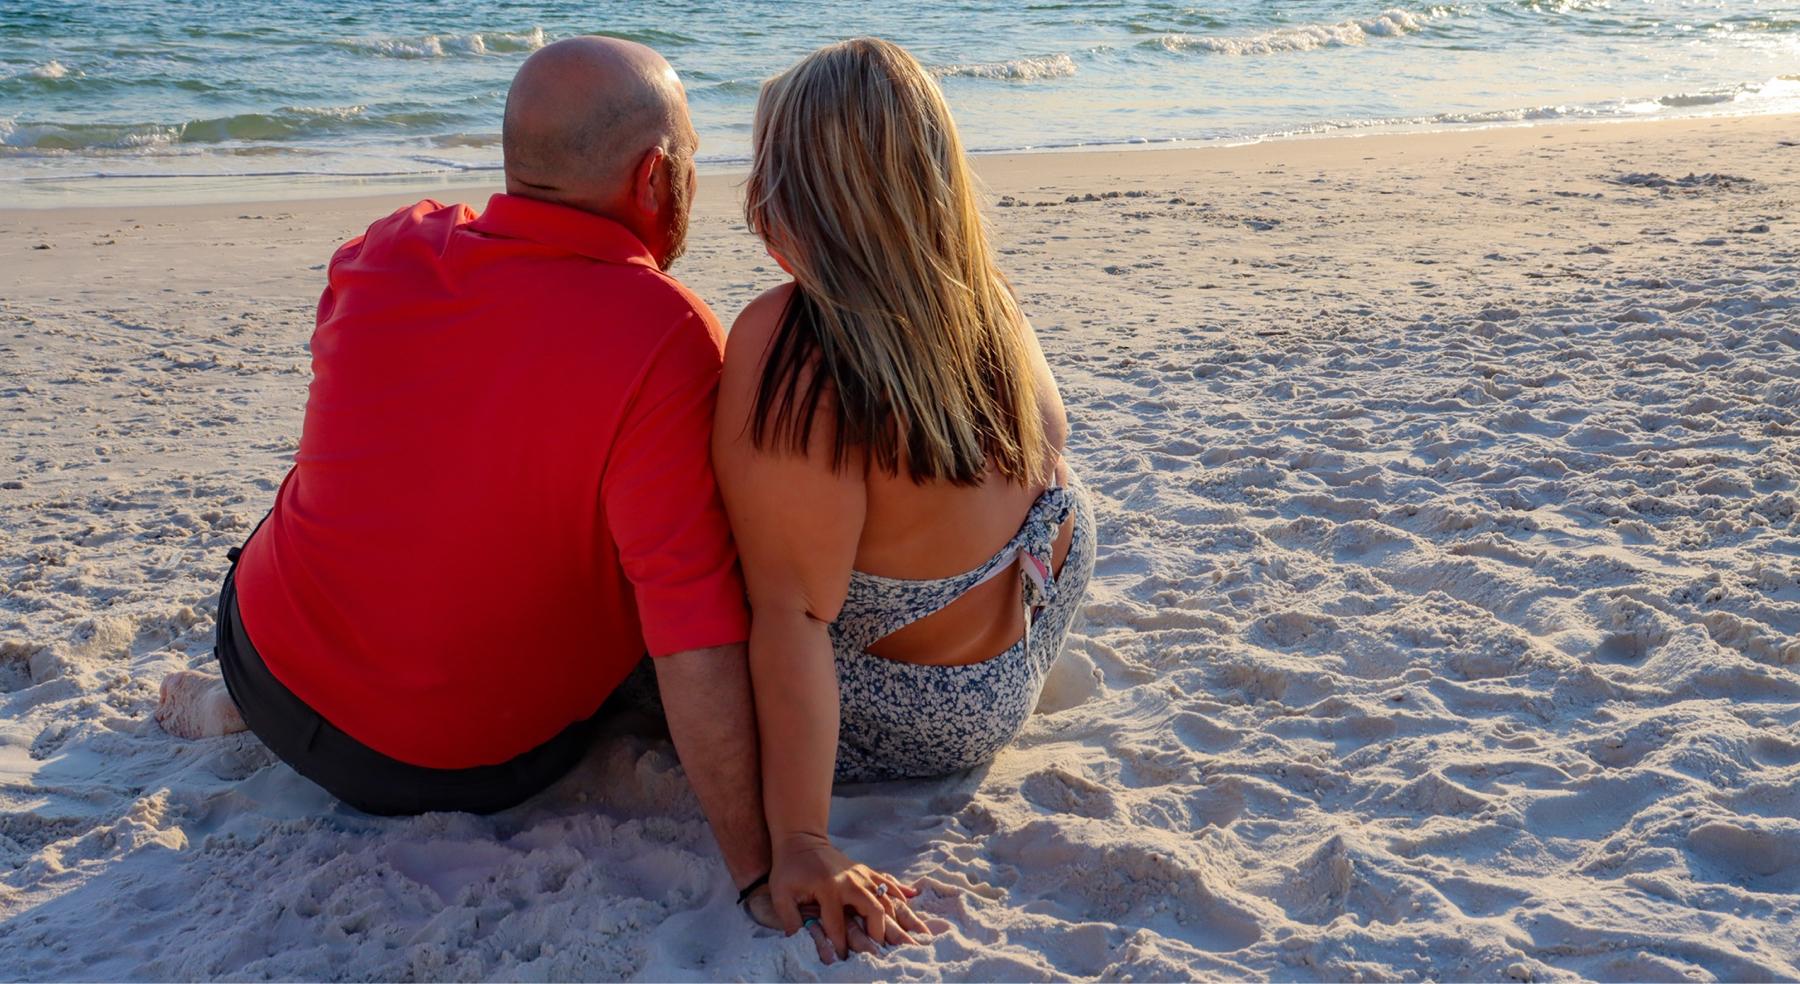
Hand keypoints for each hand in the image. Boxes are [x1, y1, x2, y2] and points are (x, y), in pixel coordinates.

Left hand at [770, 833, 929, 960]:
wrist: (801, 840)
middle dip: (877, 932)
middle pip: (873, 909)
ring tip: (894, 935)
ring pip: (885, 898)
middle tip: (876, 949)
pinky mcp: (865, 870)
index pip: (837, 924)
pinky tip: (909, 904)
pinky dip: (899, 894)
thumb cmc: (789, 869)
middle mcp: (850, 880)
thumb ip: (790, 920)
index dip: (839, 944)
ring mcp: (861, 873)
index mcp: (828, 888)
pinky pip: (887, 883)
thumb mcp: (781, 894)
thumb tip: (797, 942)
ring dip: (892, 917)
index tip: (842, 960)